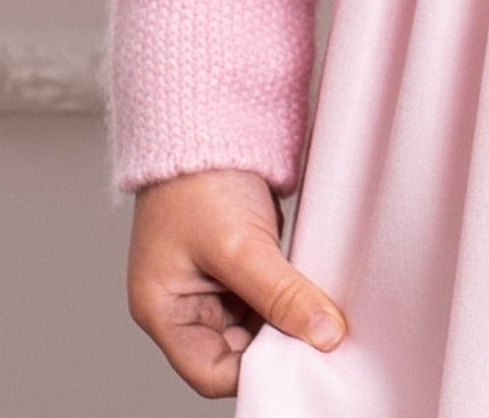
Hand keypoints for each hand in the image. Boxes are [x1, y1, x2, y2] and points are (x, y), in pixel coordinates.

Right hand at [126, 167, 345, 396]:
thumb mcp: (240, 244)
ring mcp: (211, 281)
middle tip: (322, 334)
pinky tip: (313, 285)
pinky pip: (267, 293)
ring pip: (258, 323)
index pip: (213, 372)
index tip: (304, 358)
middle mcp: (184, 304)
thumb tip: (324, 335)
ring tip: (321, 306)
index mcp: (164, 311)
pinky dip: (289, 292)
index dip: (256, 372)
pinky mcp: (237, 259)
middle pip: (237, 351)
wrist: (207, 115)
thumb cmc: (198, 178)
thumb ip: (281, 295)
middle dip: (277, 344)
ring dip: (287, 316)